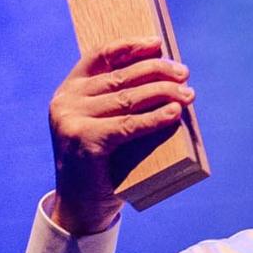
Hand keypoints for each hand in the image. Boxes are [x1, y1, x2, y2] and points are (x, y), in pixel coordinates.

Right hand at [48, 38, 192, 237]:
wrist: (80, 208)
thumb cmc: (101, 164)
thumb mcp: (104, 125)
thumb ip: (120, 101)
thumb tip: (166, 76)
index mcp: (68, 91)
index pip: (100, 56)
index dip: (130, 46)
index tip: (157, 43)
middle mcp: (65, 102)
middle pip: (120, 77)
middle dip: (156, 72)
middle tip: (184, 73)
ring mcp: (71, 121)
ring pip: (127, 99)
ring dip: (162, 93)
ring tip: (187, 94)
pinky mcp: (83, 141)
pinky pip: (128, 125)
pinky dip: (154, 119)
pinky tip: (173, 114)